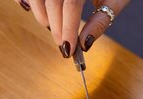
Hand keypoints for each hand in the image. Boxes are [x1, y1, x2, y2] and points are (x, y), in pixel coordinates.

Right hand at [15, 0, 129, 57]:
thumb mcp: (115, 1)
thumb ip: (100, 21)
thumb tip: (84, 44)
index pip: (71, 4)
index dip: (67, 29)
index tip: (68, 50)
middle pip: (52, 0)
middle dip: (55, 27)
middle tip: (62, 45)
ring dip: (41, 15)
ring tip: (53, 27)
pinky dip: (28, 0)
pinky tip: (30, 8)